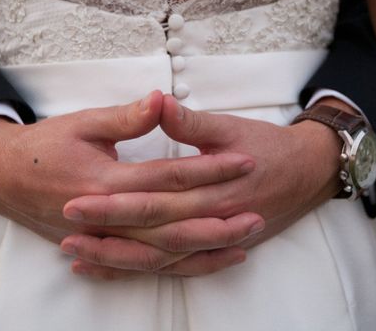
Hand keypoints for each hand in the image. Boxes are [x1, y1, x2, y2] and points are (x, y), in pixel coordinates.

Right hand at [0, 90, 262, 272]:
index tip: (244, 160)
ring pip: (162, 253)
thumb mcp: (82, 122)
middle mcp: (108, 217)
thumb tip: (162, 98)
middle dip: (217, 220)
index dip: (209, 168)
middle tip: (258, 212)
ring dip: (204, 249)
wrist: (2, 177)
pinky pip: (144, 266)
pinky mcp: (101, 248)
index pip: (169, 176)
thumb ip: (126, 117)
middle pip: (172, 224)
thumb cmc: (44, 146)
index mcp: (106, 180)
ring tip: (242, 242)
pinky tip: (204, 262)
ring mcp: (104, 238)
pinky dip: (176, 267)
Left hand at [61, 95, 346, 276]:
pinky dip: (144, 271)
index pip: (154, 198)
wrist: (309, 171)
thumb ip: (191, 121)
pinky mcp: (214, 246)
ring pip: (160, 260)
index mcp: (211, 188)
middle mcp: (210, 220)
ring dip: (120, 260)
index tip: (76, 199)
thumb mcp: (232, 126)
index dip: (115, 201)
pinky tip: (114, 269)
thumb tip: (159, 104)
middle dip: (107, 235)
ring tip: (79, 257)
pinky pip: (176, 268)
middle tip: (66, 231)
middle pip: (151, 235)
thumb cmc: (268, 145)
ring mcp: (212, 238)